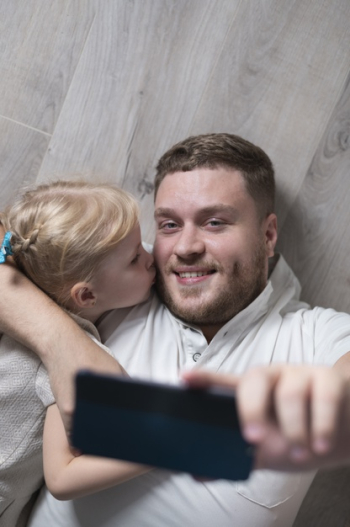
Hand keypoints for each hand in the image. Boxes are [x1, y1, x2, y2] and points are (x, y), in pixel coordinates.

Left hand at [182, 365, 349, 470]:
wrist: (342, 432)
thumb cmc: (298, 435)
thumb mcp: (267, 448)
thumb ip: (237, 457)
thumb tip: (198, 473)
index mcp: (254, 392)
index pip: (225, 381)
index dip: (205, 378)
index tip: (185, 378)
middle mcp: (274, 377)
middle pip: (255, 379)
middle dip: (251, 409)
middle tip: (255, 438)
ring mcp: (301, 375)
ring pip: (290, 393)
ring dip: (294, 429)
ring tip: (299, 453)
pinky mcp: (329, 380)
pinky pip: (324, 396)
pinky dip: (322, 425)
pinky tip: (320, 444)